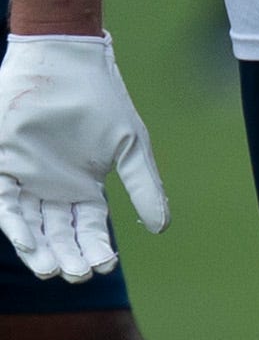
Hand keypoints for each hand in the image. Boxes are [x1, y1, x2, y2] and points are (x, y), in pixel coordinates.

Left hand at [0, 36, 162, 283]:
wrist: (65, 64)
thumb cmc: (102, 100)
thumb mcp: (130, 147)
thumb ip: (144, 187)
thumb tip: (162, 228)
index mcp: (83, 187)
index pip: (89, 229)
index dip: (96, 249)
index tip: (105, 266)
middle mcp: (52, 189)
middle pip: (59, 234)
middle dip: (68, 257)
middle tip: (77, 275)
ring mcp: (26, 180)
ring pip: (30, 227)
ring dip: (39, 250)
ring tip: (51, 270)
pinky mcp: (3, 168)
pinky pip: (5, 204)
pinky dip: (15, 225)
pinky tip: (28, 243)